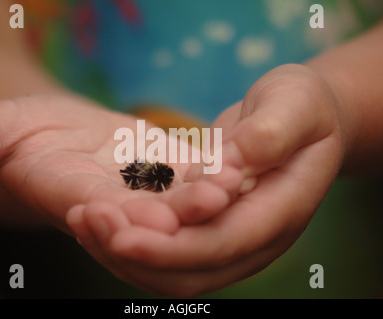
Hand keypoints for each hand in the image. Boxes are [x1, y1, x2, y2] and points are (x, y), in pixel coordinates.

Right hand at [0, 93, 240, 233]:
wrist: (67, 132)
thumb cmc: (28, 131)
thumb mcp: (0, 130)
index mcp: (72, 198)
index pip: (90, 215)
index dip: (106, 218)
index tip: (122, 211)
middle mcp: (115, 206)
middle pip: (145, 219)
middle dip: (171, 214)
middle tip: (202, 203)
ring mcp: (147, 192)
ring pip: (179, 202)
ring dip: (203, 198)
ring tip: (227, 184)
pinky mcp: (172, 172)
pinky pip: (197, 176)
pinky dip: (215, 172)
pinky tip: (237, 164)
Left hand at [68, 64, 346, 296]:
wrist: (299, 120)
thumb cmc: (301, 107)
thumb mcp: (295, 105)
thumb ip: (272, 132)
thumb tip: (235, 160)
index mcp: (280, 212)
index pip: (223, 244)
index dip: (172, 247)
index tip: (121, 235)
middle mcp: (253, 238)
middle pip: (190, 271)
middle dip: (137, 253)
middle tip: (85, 220)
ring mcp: (229, 238)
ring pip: (171, 270)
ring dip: (124, 252)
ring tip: (81, 218)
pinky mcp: (206, 227)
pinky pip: (166, 247)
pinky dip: (131, 239)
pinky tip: (97, 215)